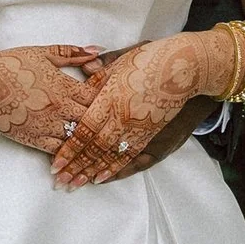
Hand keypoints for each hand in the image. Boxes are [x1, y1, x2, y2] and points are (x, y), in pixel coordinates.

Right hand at [0, 44, 105, 154]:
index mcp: (65, 86)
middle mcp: (60, 109)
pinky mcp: (33, 139)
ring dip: (89, 140)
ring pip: (78, 139)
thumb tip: (97, 50)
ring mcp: (47, 126)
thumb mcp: (42, 52)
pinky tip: (78, 154)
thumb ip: (72, 52)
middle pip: (93, 121)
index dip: (109, 100)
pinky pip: (59, 151)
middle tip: (115, 125)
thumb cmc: (10, 65)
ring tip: (102, 144)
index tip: (116, 101)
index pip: (99, 98)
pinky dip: (70, 153)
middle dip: (104, 122)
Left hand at [50, 30, 231, 188]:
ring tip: (74, 185)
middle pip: (94, 149)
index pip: (84, 131)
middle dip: (75, 167)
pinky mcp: (152, 136)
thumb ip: (101, 70)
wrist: (188, 69)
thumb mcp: (124, 59)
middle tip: (60, 182)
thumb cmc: (155, 59)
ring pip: (110, 157)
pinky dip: (114, 169)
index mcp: (110, 99)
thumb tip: (84, 69)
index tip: (55, 163)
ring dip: (91, 171)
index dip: (68, 149)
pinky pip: (130, 157)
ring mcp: (138, 130)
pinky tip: (101, 178)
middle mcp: (122, 118)